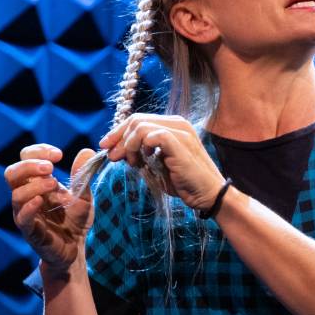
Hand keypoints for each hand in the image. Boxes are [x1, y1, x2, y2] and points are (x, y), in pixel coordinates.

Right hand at [6, 144, 99, 270]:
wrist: (76, 249)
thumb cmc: (75, 221)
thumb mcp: (84, 195)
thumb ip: (83, 175)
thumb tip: (86, 151)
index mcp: (36, 182)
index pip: (26, 158)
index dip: (38, 152)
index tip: (58, 155)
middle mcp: (26, 195)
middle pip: (12, 173)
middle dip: (29, 165)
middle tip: (51, 167)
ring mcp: (25, 213)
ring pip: (15, 194)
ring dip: (33, 185)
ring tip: (53, 184)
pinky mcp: (30, 231)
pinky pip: (21, 217)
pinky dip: (28, 207)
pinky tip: (40, 201)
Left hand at [100, 114, 226, 211]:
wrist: (208, 194)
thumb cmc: (184, 182)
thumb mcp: (157, 164)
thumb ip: (141, 153)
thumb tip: (117, 149)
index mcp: (173, 126)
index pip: (138, 120)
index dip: (118, 132)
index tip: (106, 146)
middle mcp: (177, 123)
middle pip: (136, 120)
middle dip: (118, 138)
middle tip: (111, 156)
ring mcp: (180, 131)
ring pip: (140, 126)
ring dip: (128, 145)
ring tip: (130, 163)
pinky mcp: (180, 142)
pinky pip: (150, 135)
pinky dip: (139, 147)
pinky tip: (142, 162)